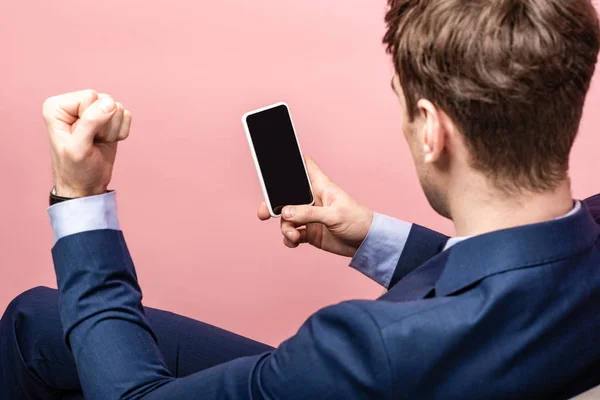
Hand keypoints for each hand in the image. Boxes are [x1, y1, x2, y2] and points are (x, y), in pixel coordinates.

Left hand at [43, 90, 131, 197]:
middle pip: (106, 100)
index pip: (90, 96)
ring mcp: (92, 111)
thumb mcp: (78, 147)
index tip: (84, 137)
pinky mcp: (107, 119)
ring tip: (98, 142)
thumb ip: (91, 122)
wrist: (86, 186)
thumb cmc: (75, 170)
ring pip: (117, 108)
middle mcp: (74, 105)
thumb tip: (111, 103)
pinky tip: (107, 142)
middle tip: (93, 141)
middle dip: (105, 124)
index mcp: (58, 107)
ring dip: (113, 130)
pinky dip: (120, 133)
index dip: (93, 118)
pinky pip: (126, 116)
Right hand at [258, 157, 373, 256]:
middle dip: (273, 204)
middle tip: (264, 213)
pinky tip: (293, 241)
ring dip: (285, 227)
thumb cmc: (357, 221)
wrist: (366, 244)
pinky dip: (289, 238)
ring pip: (287, 218)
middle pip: (286, 196)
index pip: (305, 166)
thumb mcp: (333, 215)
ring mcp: (310, 216)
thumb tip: (286, 213)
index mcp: (320, 186)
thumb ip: (309, 213)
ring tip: (292, 235)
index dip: (292, 161)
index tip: (274, 162)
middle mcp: (312, 199)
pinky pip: (292, 233)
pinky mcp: (310, 232)